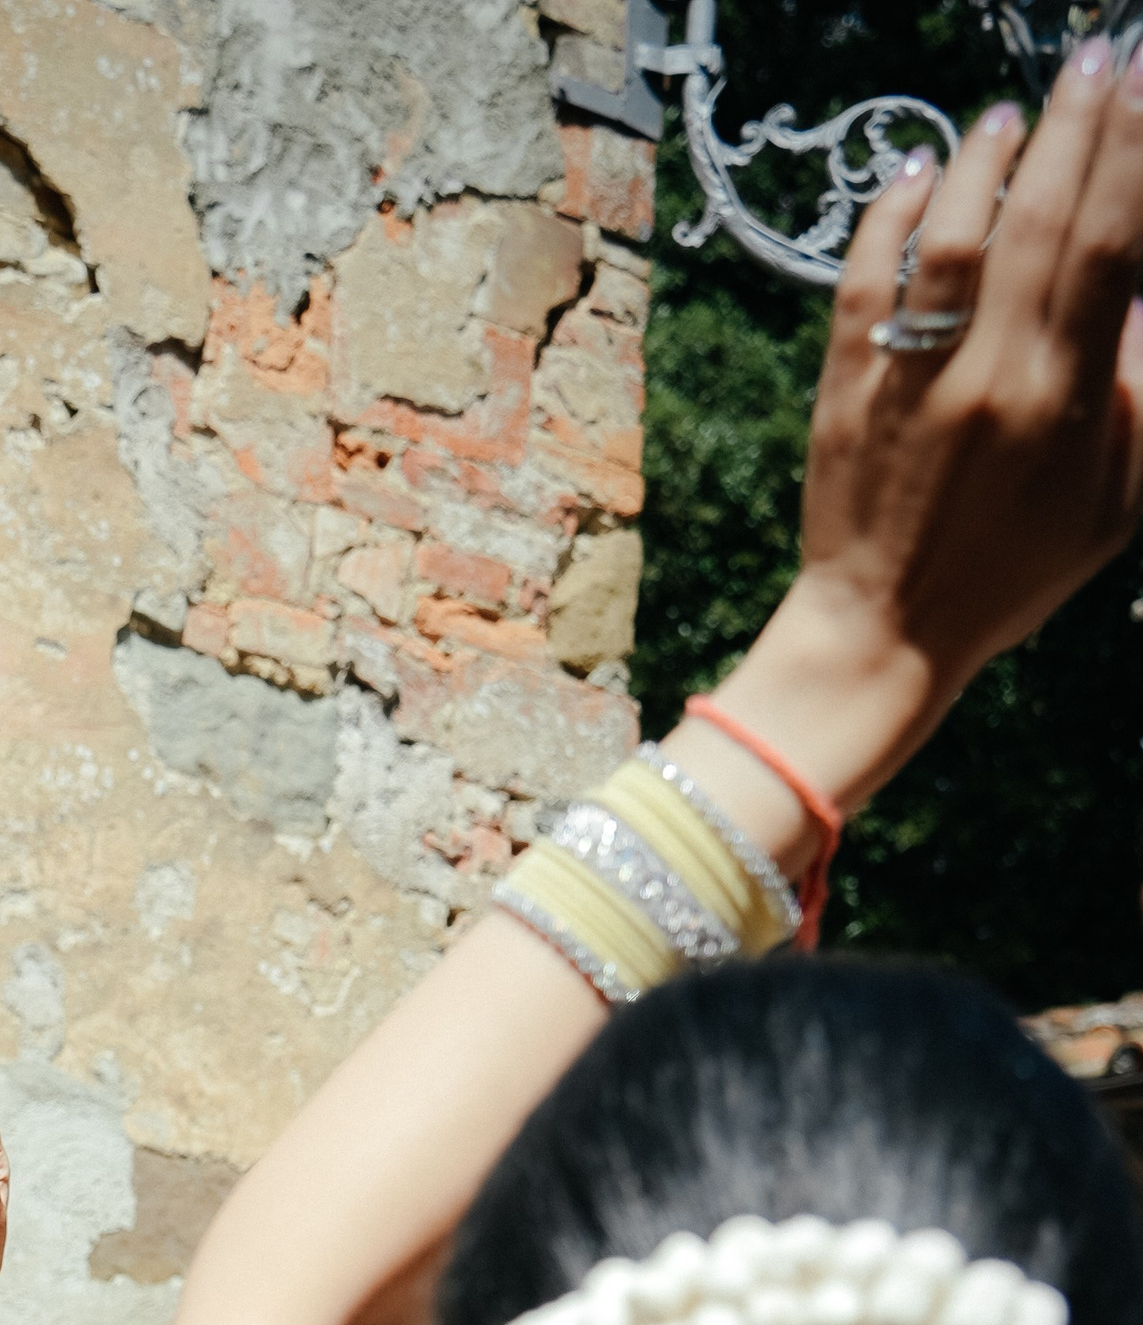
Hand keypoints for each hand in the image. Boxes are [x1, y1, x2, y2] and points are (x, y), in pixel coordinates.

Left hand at [755, 65, 1142, 800]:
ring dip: (986, 159)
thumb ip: (1140, 391)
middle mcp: (987, 379)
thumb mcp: (1111, 501)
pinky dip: (891, 218)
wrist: (883, 636)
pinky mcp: (842, 389)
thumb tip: (1142, 291)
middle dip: (1076, 126)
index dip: (1133, 157)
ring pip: (953, 239)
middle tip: (1101, 53)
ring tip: (1013, 110)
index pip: (1110, 248)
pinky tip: (919, 171)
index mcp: (1061, 403)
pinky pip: (867, 284)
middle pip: (1040, 221)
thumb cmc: (1011, 571)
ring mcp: (908, 381)